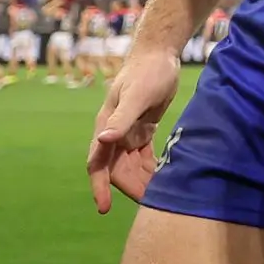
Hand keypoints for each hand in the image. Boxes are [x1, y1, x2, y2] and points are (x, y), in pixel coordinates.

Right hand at [87, 44, 182, 213]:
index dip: (100, 187)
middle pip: (116, 170)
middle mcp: (114, 134)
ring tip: (162, 197)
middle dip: (131, 188)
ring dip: (142, 181)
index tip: (103, 208)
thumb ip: (121, 118)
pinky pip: (143, 157)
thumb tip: (103, 140)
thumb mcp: (137, 95)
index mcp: (106, 127)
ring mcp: (128, 132)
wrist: (159, 55)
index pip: (98, 164)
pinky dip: (151, 169)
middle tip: (153, 205)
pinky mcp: (143, 130)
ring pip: (130, 166)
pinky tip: (164, 179)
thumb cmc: (148, 72)